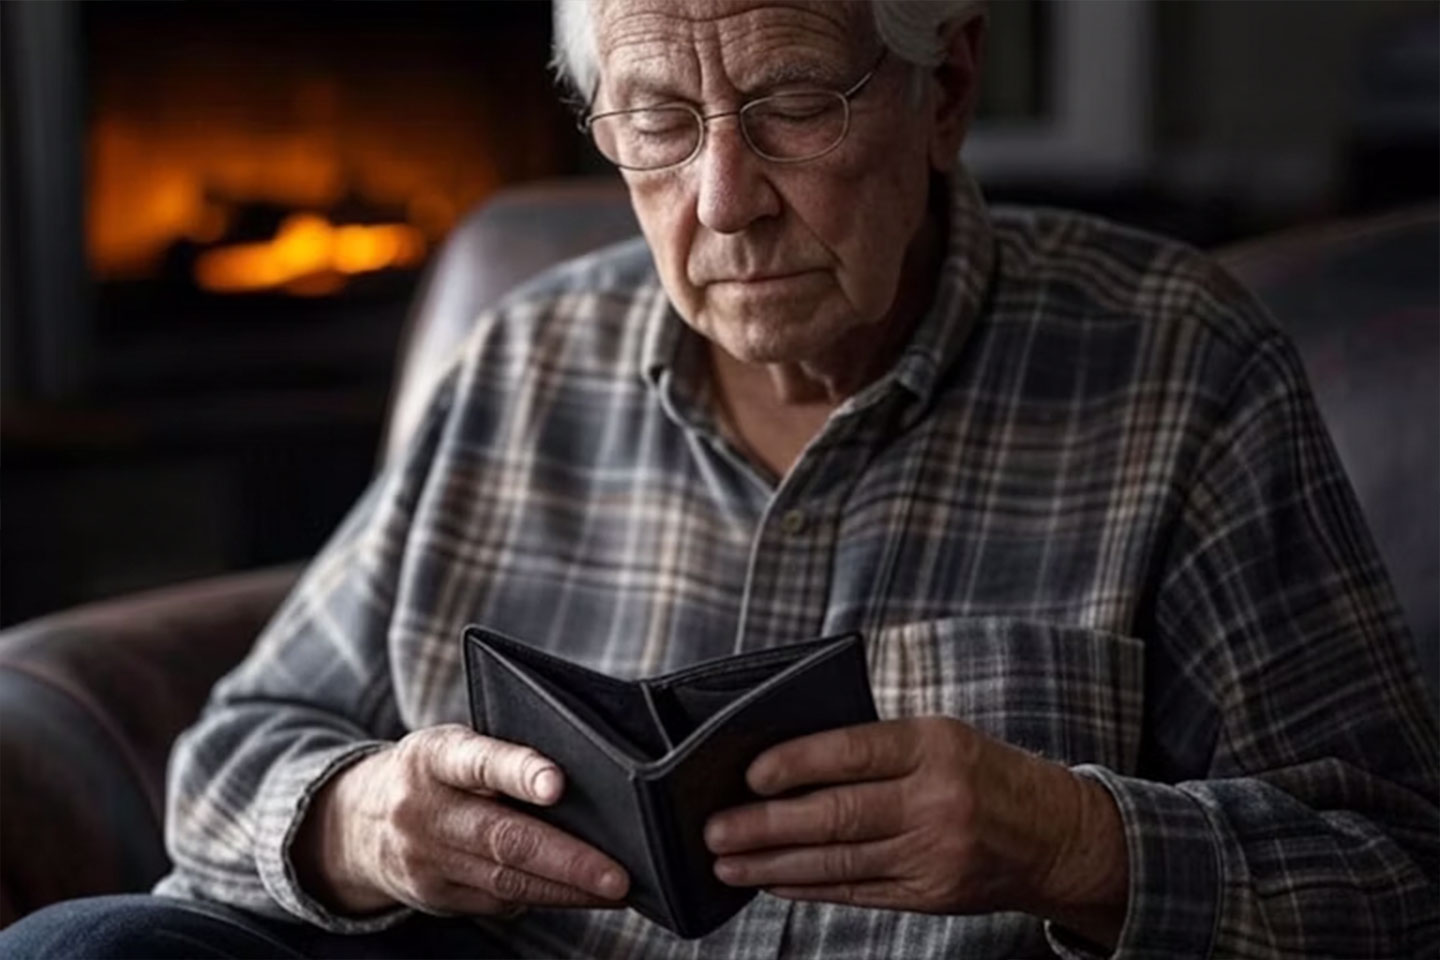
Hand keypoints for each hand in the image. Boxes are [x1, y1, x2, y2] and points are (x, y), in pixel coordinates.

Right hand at [294, 724, 628, 916]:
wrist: (357, 821)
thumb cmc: (435, 771)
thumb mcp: (452, 746)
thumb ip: (500, 757)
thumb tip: (582, 784)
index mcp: (433, 756)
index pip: (480, 760)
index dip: (520, 772)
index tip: (559, 784)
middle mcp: (422, 809)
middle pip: (502, 838)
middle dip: (567, 859)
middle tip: (617, 873)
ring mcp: (425, 860)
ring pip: (505, 880)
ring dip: (566, 889)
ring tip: (614, 889)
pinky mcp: (434, 896)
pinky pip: (498, 902)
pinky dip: (543, 898)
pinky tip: (579, 895)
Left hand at [703, 716, 1127, 946]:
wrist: (1057, 836)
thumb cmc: (985, 772)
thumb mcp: (941, 737)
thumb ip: (876, 747)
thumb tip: (788, 762)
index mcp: (935, 745)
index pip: (854, 751)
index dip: (797, 763)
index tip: (749, 773)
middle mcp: (936, 800)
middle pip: (837, 815)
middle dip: (766, 826)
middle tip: (714, 829)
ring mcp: (935, 854)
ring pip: (839, 861)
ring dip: (773, 865)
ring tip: (727, 862)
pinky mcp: (931, 894)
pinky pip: (857, 890)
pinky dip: (808, 887)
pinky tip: (772, 882)